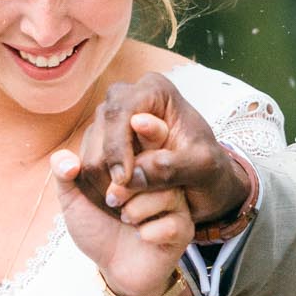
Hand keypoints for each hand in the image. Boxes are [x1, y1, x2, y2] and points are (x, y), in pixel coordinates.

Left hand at [53, 116, 197, 295]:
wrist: (114, 269)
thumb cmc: (98, 228)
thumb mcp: (74, 200)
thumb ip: (65, 175)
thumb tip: (65, 159)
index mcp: (139, 164)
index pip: (147, 135)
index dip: (144, 129)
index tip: (133, 125)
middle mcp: (161, 179)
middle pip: (157, 162)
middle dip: (128, 181)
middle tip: (112, 198)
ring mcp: (176, 202)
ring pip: (165, 192)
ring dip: (136, 209)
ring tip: (125, 219)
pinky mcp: (183, 228)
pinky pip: (171, 222)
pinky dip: (149, 232)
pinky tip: (142, 237)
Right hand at [67, 74, 245, 223]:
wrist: (205, 185)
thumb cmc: (209, 170)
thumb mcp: (203, 169)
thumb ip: (170, 168)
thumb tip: (132, 173)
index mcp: (155, 90)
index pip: (122, 112)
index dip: (118, 147)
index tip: (123, 180)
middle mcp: (128, 98)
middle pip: (100, 128)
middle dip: (108, 166)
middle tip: (119, 199)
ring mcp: (111, 120)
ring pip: (90, 149)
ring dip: (102, 180)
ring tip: (121, 205)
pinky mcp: (101, 143)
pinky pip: (86, 165)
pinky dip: (96, 186)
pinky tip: (114, 202)